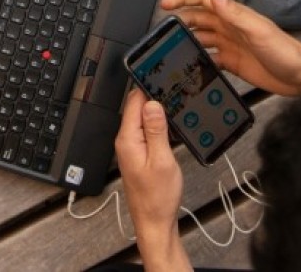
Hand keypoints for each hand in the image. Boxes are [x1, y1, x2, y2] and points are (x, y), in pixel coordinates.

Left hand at [115, 89, 188, 267]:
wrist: (154, 222)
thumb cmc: (157, 198)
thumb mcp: (162, 160)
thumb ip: (156, 131)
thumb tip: (152, 104)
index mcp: (128, 139)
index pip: (133, 102)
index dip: (148, 87)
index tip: (162, 78)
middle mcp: (126, 141)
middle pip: (137, 108)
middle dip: (154, 98)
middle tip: (173, 90)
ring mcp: (131, 148)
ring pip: (143, 119)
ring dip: (156, 112)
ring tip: (174, 106)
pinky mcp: (138, 154)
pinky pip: (146, 131)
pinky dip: (157, 125)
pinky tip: (169, 126)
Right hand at [161, 0, 300, 95]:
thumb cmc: (287, 52)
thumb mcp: (258, 31)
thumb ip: (234, 13)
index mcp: (235, 16)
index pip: (204, 0)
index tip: (166, 4)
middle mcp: (231, 28)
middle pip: (199, 18)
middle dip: (180, 20)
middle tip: (163, 28)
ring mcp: (231, 45)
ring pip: (202, 38)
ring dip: (188, 40)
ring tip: (171, 47)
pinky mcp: (233, 63)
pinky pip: (210, 58)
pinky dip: (199, 60)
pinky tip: (191, 66)